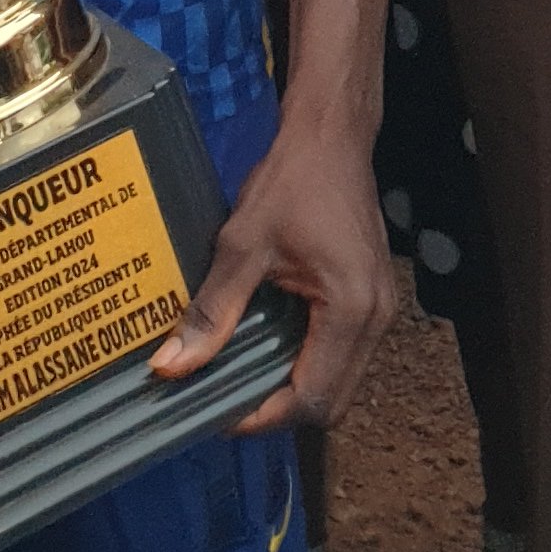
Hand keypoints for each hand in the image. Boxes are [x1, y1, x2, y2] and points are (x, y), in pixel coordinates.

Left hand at [150, 109, 394, 434]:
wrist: (332, 134)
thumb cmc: (293, 179)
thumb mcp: (243, 244)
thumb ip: (212, 310)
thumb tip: (172, 365)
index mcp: (350, 310)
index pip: (310, 398)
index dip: (262, 417)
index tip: (218, 412)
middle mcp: (375, 318)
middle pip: (329, 401)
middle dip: (277, 410)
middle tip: (225, 399)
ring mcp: (378, 308)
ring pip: (337, 380)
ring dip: (292, 387)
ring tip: (241, 376)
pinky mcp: (371, 297)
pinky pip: (341, 352)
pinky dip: (306, 361)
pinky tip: (268, 344)